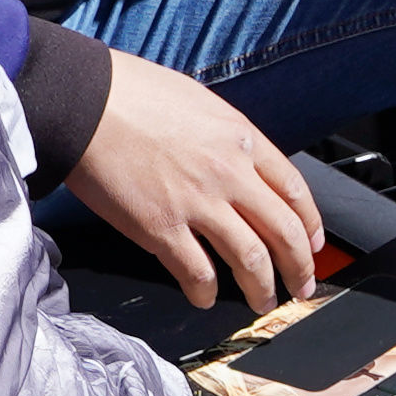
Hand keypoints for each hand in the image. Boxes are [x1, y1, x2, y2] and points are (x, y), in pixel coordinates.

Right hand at [62, 47, 324, 310]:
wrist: (83, 100)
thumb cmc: (130, 94)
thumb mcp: (199, 103)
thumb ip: (226, 138)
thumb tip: (239, 164)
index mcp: (242, 139)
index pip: (295, 192)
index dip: (310, 225)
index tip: (312, 245)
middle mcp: (230, 173)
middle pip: (284, 232)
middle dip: (299, 267)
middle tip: (301, 285)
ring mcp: (198, 203)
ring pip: (251, 260)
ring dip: (262, 288)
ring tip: (262, 302)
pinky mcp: (161, 229)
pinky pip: (198, 273)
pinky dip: (207, 293)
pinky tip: (205, 298)